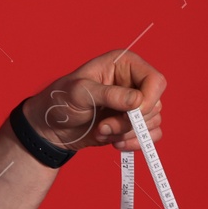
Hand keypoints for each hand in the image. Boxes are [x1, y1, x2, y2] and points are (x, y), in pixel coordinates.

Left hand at [23, 49, 166, 151]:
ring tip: (102, 131)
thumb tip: (138, 101)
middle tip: (104, 125)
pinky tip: (113, 142)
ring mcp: (135, 105)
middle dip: (130, 122)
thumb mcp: (80, 93)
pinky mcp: (133, 125)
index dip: (149, 100)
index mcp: (124, 65)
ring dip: (127, 134)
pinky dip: (133, 143)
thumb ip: (110, 95)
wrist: (53, 127)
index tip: (131, 114)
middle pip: (155, 105)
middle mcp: (134, 83)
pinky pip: (150, 137)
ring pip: (152, 123)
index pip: (155, 81)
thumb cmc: (61, 101)